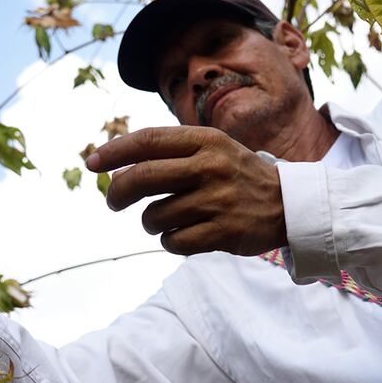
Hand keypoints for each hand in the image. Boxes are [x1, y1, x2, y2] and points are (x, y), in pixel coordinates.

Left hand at [86, 127, 286, 256]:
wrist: (288, 205)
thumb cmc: (236, 175)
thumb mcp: (212, 150)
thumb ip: (170, 153)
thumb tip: (114, 168)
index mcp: (206, 140)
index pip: (148, 141)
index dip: (115, 152)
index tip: (93, 163)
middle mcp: (211, 166)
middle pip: (143, 177)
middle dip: (118, 192)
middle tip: (113, 202)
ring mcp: (217, 200)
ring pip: (154, 215)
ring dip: (149, 222)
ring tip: (164, 219)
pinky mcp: (223, 232)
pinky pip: (173, 241)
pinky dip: (169, 241)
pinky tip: (183, 234)